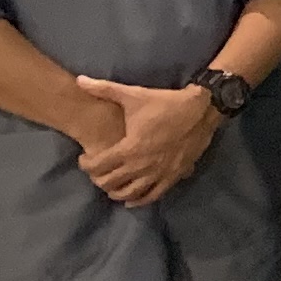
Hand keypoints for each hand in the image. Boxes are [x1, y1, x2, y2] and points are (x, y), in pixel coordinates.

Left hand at [72, 79, 218, 204]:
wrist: (202, 109)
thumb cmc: (165, 103)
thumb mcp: (134, 95)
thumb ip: (104, 89)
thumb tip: (78, 80)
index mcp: (129, 148)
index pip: (97, 166)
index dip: (85, 164)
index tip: (85, 157)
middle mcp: (141, 166)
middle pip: (109, 183)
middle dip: (98, 178)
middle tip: (97, 169)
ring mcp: (158, 173)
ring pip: (129, 193)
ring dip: (116, 191)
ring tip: (112, 184)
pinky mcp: (173, 176)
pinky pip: (152, 196)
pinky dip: (139, 200)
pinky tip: (132, 199)